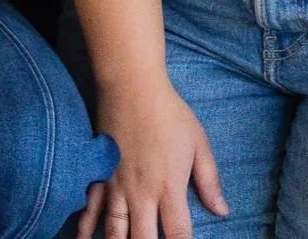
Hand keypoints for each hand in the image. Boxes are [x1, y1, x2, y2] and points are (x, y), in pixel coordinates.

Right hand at [88, 77, 225, 238]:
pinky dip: (85, 229)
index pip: (178, 236)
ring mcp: (115, 187)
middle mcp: (140, 194)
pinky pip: (88, 211)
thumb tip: (222, 211)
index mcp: (169, 187)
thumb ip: (209, 180)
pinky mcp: (97, 176)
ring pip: (114, 233)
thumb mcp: (198, 142)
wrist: (131, 85)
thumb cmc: (169, 113)